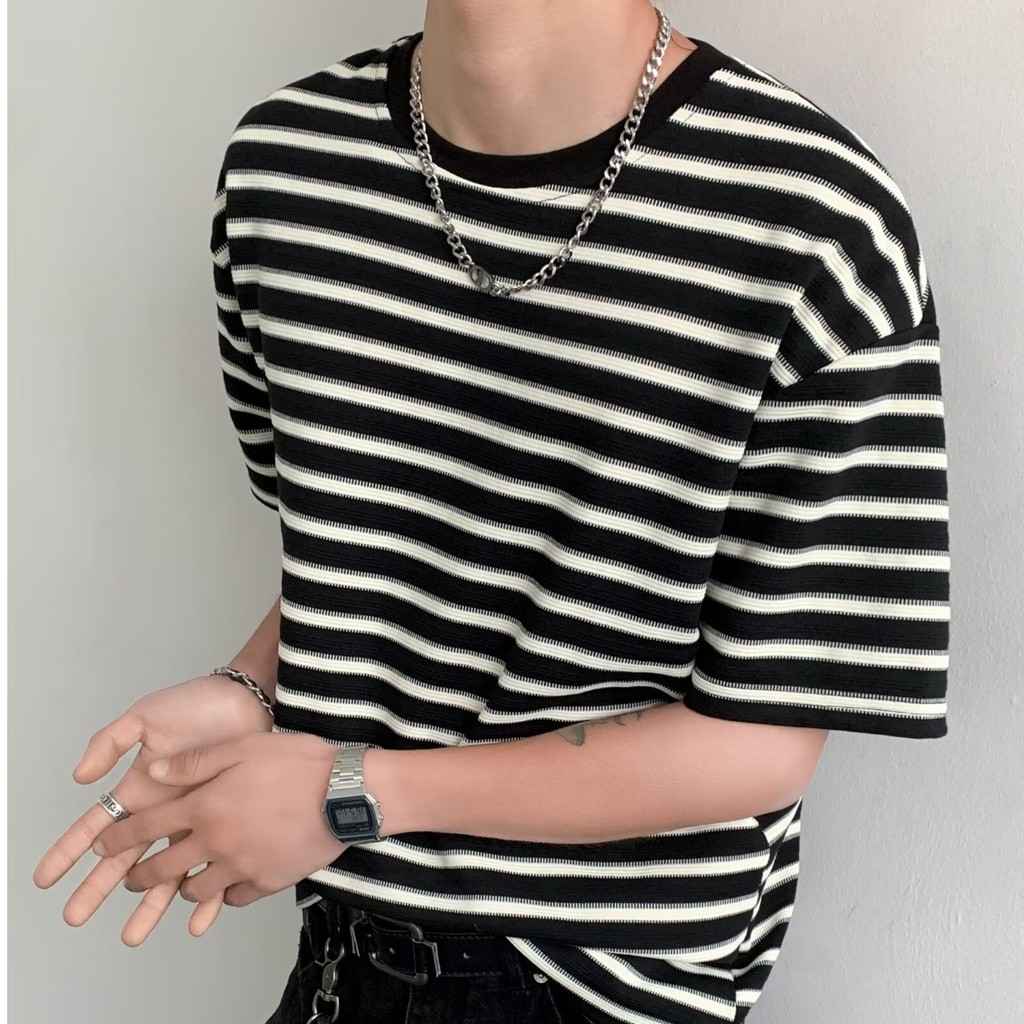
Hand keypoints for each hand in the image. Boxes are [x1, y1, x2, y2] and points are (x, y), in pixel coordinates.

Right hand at [33, 674, 273, 944]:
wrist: (251, 699)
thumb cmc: (199, 703)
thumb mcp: (146, 716)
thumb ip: (111, 741)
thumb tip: (80, 777)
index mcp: (141, 787)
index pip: (98, 825)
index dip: (70, 850)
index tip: (45, 877)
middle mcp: (164, 810)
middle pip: (126, 858)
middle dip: (99, 888)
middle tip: (75, 916)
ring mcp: (195, 820)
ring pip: (167, 871)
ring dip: (150, 903)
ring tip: (133, 935)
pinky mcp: (228, 822)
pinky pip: (216, 864)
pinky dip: (207, 892)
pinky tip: (198, 917)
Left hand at [93, 732, 348, 907]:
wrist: (346, 793)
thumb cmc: (298, 763)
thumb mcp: (244, 746)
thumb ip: (196, 761)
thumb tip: (155, 771)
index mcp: (206, 806)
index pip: (148, 826)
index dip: (120, 837)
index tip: (102, 847)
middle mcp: (216, 843)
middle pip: (164, 869)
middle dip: (141, 876)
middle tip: (131, 879)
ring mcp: (241, 866)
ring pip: (197, 890)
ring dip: (182, 888)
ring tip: (180, 884)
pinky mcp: (267, 881)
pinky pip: (234, 897)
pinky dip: (224, 895)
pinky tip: (227, 884)